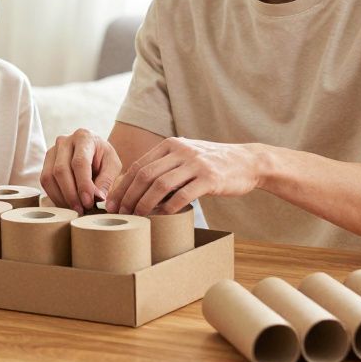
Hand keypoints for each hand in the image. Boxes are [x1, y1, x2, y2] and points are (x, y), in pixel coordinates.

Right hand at [39, 128, 121, 213]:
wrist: (93, 150)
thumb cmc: (103, 157)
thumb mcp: (112, 165)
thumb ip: (106, 180)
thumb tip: (97, 198)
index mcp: (84, 137)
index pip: (80, 162)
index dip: (83, 184)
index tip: (88, 202)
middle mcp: (65, 141)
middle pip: (61, 170)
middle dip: (71, 194)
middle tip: (81, 210)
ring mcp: (52, 150)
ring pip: (49, 177)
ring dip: (61, 197)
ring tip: (75, 209)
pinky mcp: (46, 162)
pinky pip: (45, 181)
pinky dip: (54, 196)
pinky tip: (66, 204)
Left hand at [107, 137, 264, 215]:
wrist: (247, 161)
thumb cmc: (213, 164)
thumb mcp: (187, 156)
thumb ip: (165, 165)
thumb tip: (136, 188)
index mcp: (171, 144)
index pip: (138, 165)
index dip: (122, 186)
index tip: (113, 203)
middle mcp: (181, 151)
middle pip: (145, 175)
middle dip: (129, 196)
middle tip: (121, 214)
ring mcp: (196, 163)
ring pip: (160, 185)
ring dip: (145, 204)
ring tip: (138, 217)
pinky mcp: (210, 178)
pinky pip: (182, 195)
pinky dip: (169, 208)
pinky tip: (162, 217)